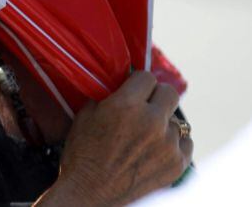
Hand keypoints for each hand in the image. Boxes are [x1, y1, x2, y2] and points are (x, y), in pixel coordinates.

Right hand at [36, 71, 192, 206]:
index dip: (138, 82)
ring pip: (176, 121)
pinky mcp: (177, 164)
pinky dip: (173, 143)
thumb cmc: (83, 154)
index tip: (134, 88)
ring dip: (163, 124)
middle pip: (170, 93)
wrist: (90, 193)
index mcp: (126, 105)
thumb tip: (121, 83)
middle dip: (156, 96)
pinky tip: (156, 148)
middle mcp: (151, 121)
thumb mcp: (86, 114)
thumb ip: (107, 95)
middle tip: (145, 105)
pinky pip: (185, 143)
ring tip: (146, 135)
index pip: (147, 76)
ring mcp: (167, 144)